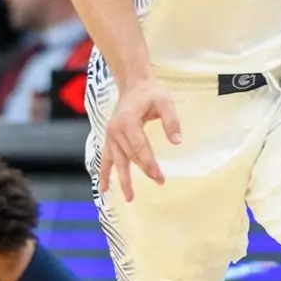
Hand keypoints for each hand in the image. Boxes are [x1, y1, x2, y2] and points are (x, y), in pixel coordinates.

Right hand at [99, 77, 180, 201]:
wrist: (132, 83)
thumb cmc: (150, 92)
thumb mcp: (165, 101)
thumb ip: (171, 121)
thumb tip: (177, 142)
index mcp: (128, 121)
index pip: (139, 148)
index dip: (149, 164)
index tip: (160, 177)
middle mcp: (115, 130)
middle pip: (130, 156)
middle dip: (144, 171)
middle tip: (159, 182)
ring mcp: (110, 134)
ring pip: (117, 160)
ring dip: (122, 179)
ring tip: (128, 197)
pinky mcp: (109, 137)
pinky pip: (105, 157)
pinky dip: (104, 172)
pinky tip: (103, 187)